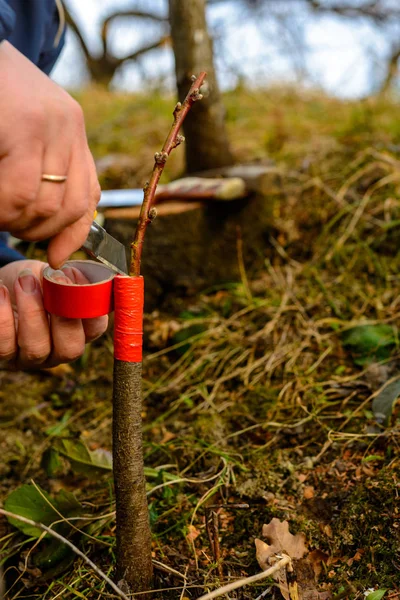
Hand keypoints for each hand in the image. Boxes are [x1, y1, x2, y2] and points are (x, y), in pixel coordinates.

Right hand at [0, 41, 99, 267]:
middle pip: (68, 206)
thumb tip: (62, 247)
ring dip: (15, 222)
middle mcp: (69, 125)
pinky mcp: (25, 124)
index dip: (74, 234)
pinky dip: (4, 208)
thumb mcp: (28, 134)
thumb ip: (48, 175)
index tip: (57, 257)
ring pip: (44, 203)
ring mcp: (50, 123)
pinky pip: (20, 189)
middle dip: (36, 231)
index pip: (89, 195)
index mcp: (73, 129)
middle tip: (8, 227)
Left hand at [0, 260, 107, 368]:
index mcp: (80, 332)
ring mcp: (32, 358)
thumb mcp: (52, 275)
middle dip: (64, 316)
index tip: (75, 275)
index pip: (96, 328)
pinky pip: (5, 345)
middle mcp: (59, 351)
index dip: (89, 305)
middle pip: (70, 349)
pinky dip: (4, 316)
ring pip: (36, 348)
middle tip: (55, 282)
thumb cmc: (35, 281)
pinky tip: (3, 290)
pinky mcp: (6, 356)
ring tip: (24, 280)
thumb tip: (72, 276)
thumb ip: (67, 278)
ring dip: (32, 311)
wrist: (8, 284)